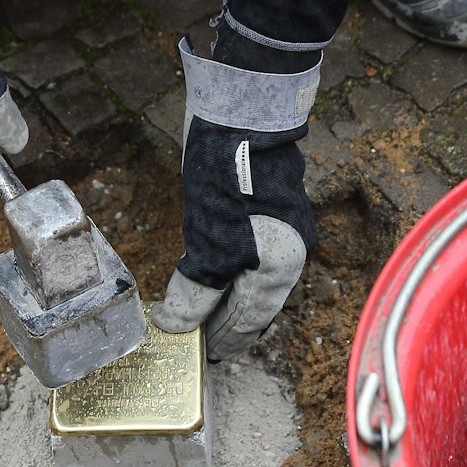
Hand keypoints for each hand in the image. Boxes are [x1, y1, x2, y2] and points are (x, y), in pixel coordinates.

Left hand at [151, 38, 317, 359]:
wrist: (243, 108)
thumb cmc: (229, 171)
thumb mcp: (208, 236)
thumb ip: (196, 286)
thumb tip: (177, 324)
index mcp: (281, 266)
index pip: (249, 322)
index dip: (222, 342)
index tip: (199, 358)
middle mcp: (289, 253)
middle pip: (256, 307)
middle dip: (226, 327)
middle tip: (196, 345)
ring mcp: (282, 231)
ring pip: (253, 284)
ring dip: (226, 303)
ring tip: (198, 318)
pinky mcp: (267, 212)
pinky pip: (250, 260)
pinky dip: (229, 277)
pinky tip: (209, 277)